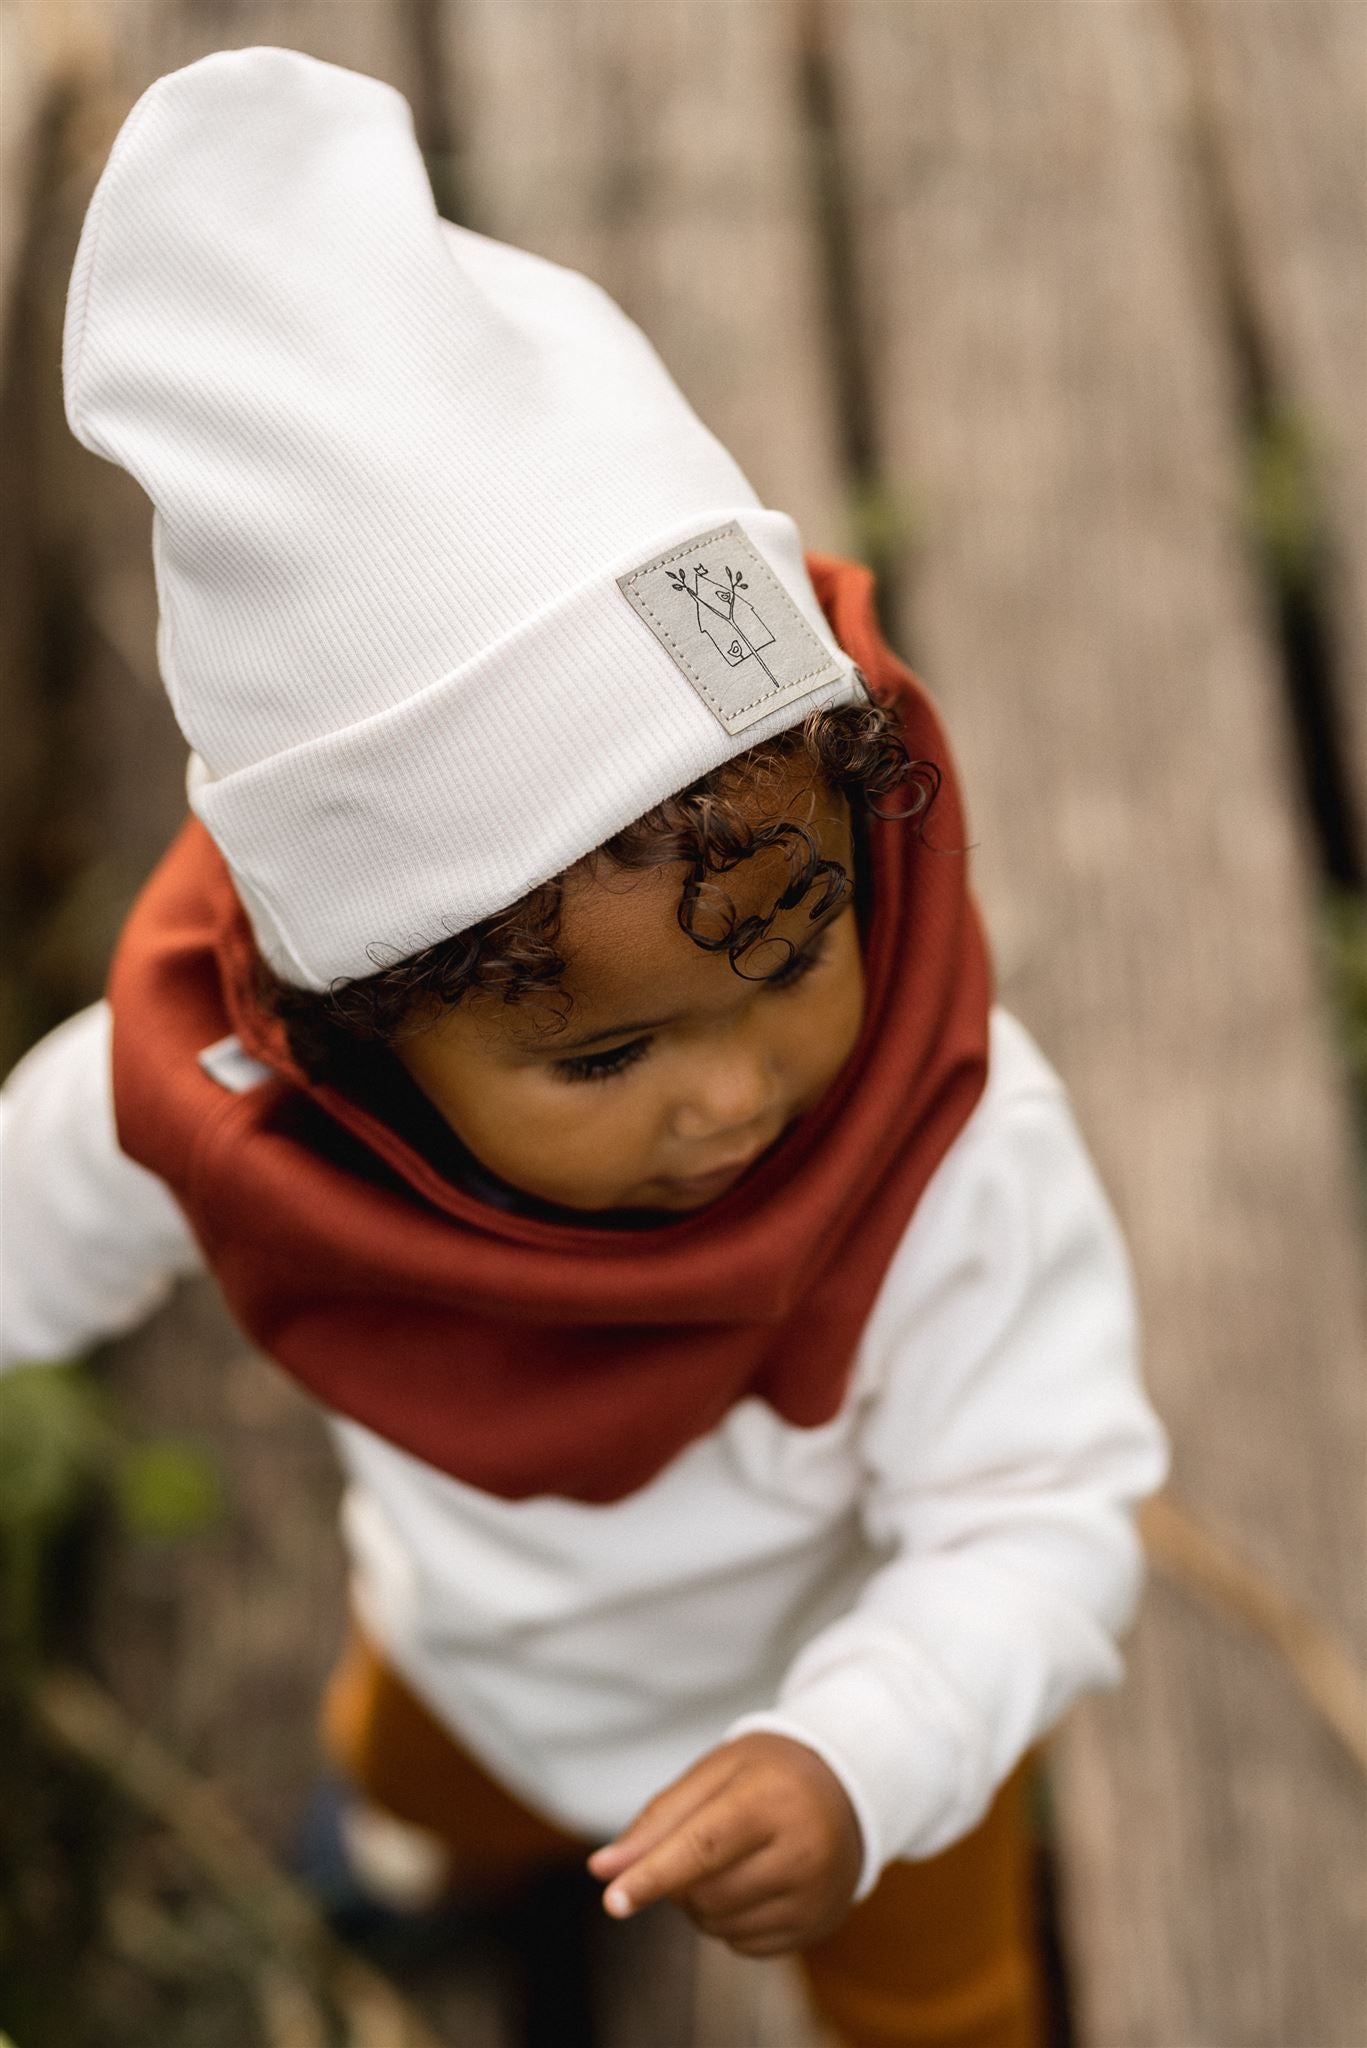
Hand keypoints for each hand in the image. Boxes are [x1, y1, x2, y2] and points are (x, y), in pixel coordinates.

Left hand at [585, 1732, 861, 1956]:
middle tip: (694, 1842)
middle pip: (705, 1893)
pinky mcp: (816, 1926)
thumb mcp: (715, 1772)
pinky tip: (749, 1881)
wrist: (848, 1786)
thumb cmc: (768, 1772)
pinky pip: (742, 1943)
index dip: (652, 1875)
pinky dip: (727, 1920)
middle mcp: (803, 1852)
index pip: (702, 1847)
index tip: (611, 1899)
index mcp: (774, 1799)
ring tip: (726, 1857)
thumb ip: (658, 1819)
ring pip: (719, 1924)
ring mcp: (815, 1895)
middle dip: (677, 1879)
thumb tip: (602, 1870)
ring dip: (699, 1901)